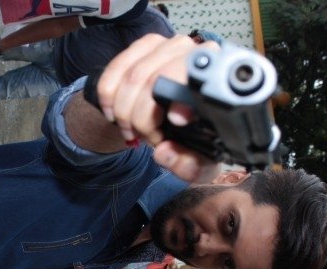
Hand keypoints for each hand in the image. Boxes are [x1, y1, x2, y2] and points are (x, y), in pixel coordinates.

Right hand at [96, 34, 220, 181]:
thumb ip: (190, 166)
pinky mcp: (144, 46)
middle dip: (143, 118)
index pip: (199, 76)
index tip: (176, 122)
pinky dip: (108, 98)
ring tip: (133, 131)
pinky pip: (114, 71)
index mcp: (218, 80)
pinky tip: (114, 115)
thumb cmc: (196, 141)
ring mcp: (168, 46)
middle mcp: (195, 53)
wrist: (181, 120)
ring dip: (124, 111)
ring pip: (132, 76)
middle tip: (148, 139)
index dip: (182, 97)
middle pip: (155, 80)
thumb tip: (164, 152)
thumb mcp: (200, 163)